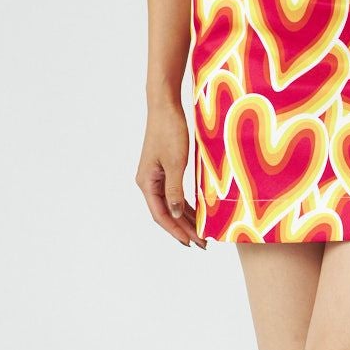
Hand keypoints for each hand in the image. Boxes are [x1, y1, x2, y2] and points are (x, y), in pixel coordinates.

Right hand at [135, 102, 206, 248]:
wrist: (165, 106)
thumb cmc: (169, 131)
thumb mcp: (176, 164)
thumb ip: (175, 191)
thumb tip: (175, 213)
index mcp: (146, 182)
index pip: (160, 215)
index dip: (176, 231)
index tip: (191, 243)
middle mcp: (148, 182)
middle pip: (166, 213)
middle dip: (184, 229)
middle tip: (202, 243)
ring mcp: (155, 176)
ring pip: (170, 205)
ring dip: (185, 219)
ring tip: (202, 233)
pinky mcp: (164, 170)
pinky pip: (174, 194)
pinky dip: (185, 205)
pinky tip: (197, 213)